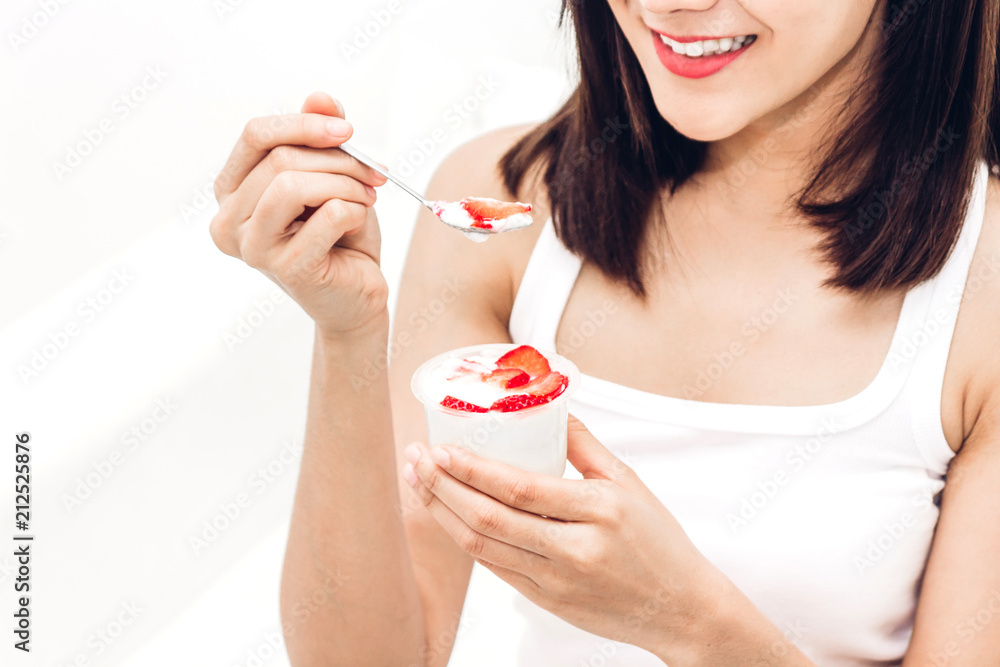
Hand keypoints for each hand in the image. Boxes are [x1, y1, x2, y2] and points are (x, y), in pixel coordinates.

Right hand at [209, 92, 389, 337]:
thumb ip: (319, 138)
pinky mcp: (285, 269)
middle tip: (373, 173)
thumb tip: (320, 97)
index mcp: (232, 191)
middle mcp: (228, 220)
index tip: (347, 129)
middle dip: (338, 159)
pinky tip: (357, 223)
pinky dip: (353, 210)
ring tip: (367, 197)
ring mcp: (252, 248)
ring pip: (293, 185)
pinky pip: (325, 216)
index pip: (255, 135)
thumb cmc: (339, 236)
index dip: (304, 123)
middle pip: (279, 159)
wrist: (357, 296)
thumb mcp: (331, 177)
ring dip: (345, 184)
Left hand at [401, 415, 725, 658]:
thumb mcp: (630, 483)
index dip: (472, 469)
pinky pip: (496, 569)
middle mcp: (574, 549)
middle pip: (490, 519)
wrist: (680, 609)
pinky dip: (467, 541)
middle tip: (416, 459)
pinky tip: (449, 517)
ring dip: (443, 514)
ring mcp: (557, 581)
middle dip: (443, 487)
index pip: (520, 488)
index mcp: (598, 511)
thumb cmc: (659, 542)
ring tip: (420, 484)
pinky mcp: (548, 602)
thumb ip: (586, 446)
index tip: (441, 448)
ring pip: (483, 548)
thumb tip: (551, 408)